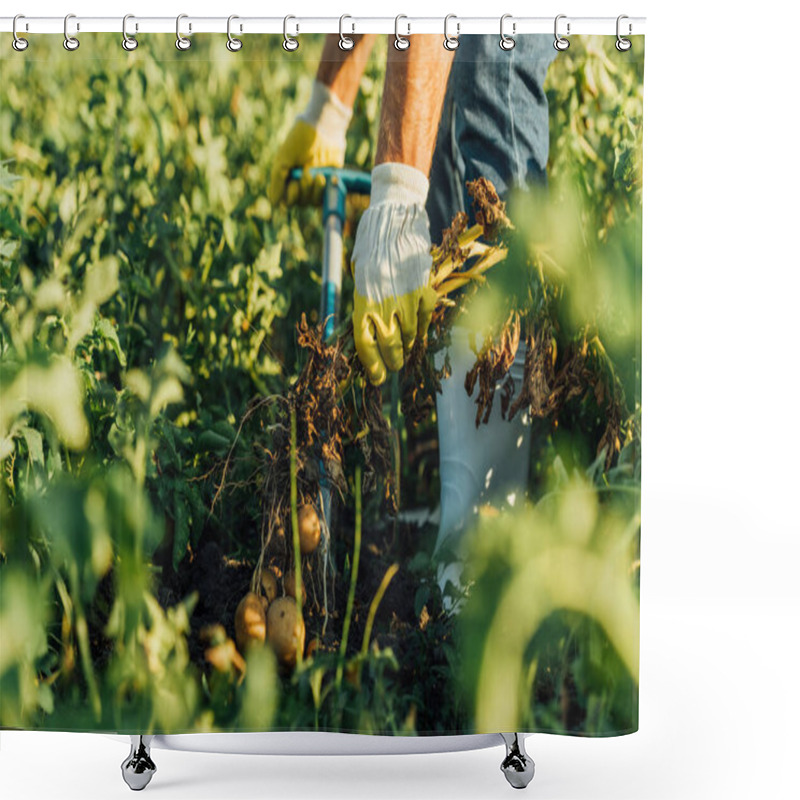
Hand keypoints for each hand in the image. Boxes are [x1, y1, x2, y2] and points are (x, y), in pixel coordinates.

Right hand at [267, 81, 350, 206]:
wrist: (324, 128)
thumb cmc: (301, 140)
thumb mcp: (284, 158)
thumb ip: (277, 180)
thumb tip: (275, 203)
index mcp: (285, 179)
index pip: (285, 201)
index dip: (290, 196)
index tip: (293, 182)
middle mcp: (298, 185)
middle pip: (299, 203)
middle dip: (304, 190)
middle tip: (307, 172)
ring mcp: (313, 186)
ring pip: (312, 202)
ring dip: (315, 191)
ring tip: (319, 175)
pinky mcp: (327, 184)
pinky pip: (325, 197)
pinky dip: (326, 190)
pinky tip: (329, 178)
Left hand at [351, 163, 437, 384]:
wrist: (394, 220)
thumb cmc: (371, 248)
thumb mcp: (359, 277)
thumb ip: (363, 304)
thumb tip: (368, 334)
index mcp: (362, 302)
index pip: (366, 346)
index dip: (372, 367)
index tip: (377, 378)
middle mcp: (384, 305)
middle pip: (389, 347)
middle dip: (392, 362)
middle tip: (393, 368)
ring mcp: (407, 300)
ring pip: (409, 336)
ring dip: (407, 346)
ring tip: (404, 349)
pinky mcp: (425, 292)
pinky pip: (425, 320)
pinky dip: (422, 329)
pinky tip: (417, 331)